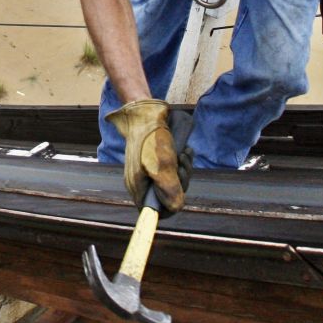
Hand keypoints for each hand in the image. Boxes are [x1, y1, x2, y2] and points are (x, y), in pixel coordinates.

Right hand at [106, 98, 189, 214]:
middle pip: (165, 195)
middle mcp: (142, 180)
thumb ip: (169, 188)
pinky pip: (172, 168)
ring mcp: (149, 169)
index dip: (167, 207)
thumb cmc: (151, 138)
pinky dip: (182, 161)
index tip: (179, 194)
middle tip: (182, 165)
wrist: (146, 112)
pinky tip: (185, 150)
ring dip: (183, 169)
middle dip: (180, 182)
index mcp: (137, 186)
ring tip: (184, 154)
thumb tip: (176, 208)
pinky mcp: (156, 159)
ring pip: (172, 180)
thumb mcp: (163, 165)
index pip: (151, 210)